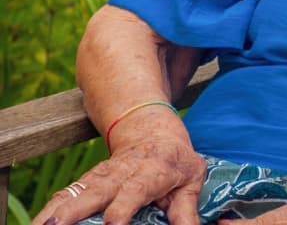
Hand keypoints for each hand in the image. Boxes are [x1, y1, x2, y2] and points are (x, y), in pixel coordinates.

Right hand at [31, 125, 204, 224]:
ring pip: (76, 191)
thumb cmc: (176, 161)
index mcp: (153, 171)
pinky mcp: (87, 181)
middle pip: (98, 190)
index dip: (123, 207)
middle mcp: (123, 172)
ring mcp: (101, 175)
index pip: (136, 189)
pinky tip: (37, 222)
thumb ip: (186, 209)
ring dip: (56, 210)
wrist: (153, 130)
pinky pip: (66, 194)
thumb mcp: (190, 179)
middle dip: (77, 210)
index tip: (112, 224)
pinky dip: (50, 208)